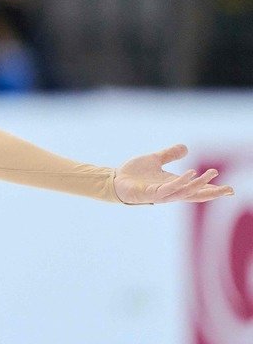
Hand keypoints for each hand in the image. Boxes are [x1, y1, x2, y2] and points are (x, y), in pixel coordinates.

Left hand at [114, 144, 234, 204]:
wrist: (114, 180)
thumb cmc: (133, 174)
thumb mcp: (155, 160)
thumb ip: (170, 154)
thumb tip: (186, 148)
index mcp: (173, 185)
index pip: (196, 189)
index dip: (212, 189)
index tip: (230, 190)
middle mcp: (170, 192)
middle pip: (195, 195)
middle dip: (213, 193)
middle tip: (230, 190)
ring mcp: (161, 195)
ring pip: (185, 192)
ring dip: (199, 184)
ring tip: (212, 174)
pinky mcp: (150, 194)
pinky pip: (169, 189)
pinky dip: (180, 182)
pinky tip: (190, 174)